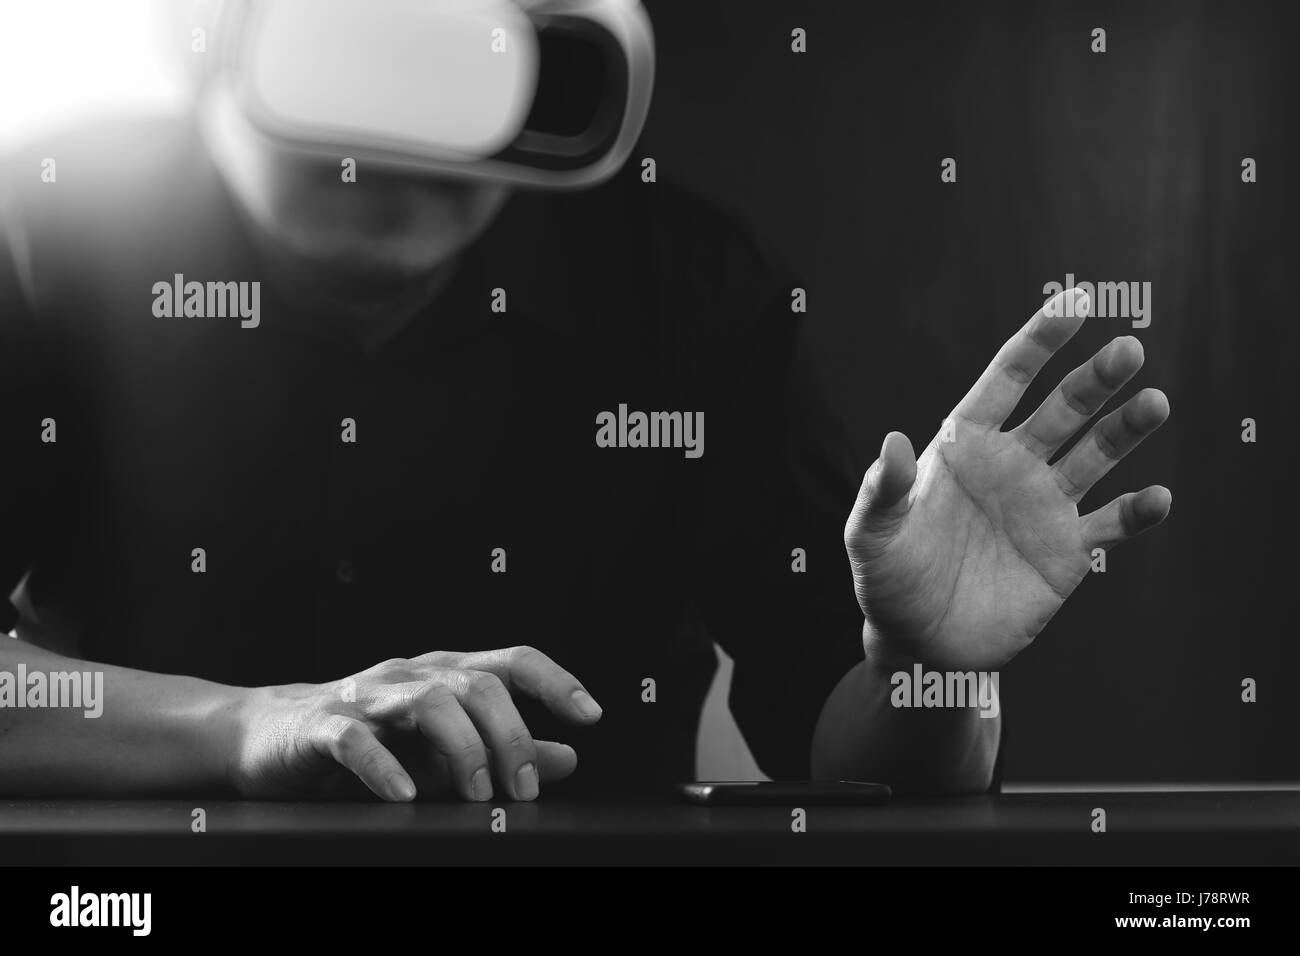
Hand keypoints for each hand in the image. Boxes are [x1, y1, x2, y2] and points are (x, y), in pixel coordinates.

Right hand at [228, 647, 602, 801]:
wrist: (265, 736)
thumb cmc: (365, 738)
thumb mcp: (442, 746)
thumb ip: (503, 749)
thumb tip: (569, 756)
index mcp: (444, 674)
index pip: (511, 662)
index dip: (555, 682)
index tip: (591, 715)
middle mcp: (411, 675)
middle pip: (478, 684)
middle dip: (511, 737)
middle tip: (523, 789)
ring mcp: (367, 696)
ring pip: (429, 701)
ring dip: (463, 749)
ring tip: (476, 794)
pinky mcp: (322, 727)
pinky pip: (358, 740)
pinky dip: (385, 768)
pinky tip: (404, 796)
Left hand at [844, 288, 1170, 669]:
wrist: (918, 641)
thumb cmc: (887, 578)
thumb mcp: (872, 534)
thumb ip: (885, 490)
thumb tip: (893, 442)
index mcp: (966, 445)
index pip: (1008, 379)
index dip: (1040, 340)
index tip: (1076, 302)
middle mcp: (1013, 464)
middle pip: (1063, 408)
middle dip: (1095, 378)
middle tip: (1129, 348)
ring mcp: (1044, 506)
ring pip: (1095, 455)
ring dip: (1126, 429)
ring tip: (1154, 403)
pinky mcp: (1067, 552)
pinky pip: (1110, 525)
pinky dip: (1136, 512)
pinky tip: (1156, 498)